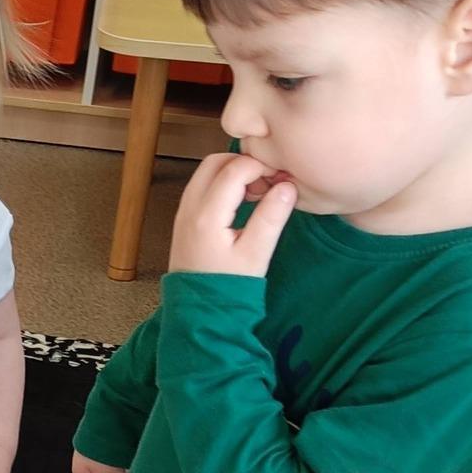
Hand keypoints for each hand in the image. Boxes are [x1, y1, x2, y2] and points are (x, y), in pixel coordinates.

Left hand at [168, 152, 296, 277]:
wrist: (198, 311)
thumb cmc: (229, 286)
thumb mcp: (255, 255)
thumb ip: (271, 218)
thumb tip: (288, 185)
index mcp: (207, 216)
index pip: (235, 169)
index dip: (261, 167)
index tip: (280, 179)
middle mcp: (189, 208)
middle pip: (215, 161)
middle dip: (244, 163)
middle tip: (266, 182)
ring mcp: (183, 212)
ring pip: (206, 172)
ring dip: (233, 172)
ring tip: (257, 193)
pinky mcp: (184, 219)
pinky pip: (202, 186)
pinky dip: (222, 184)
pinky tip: (242, 202)